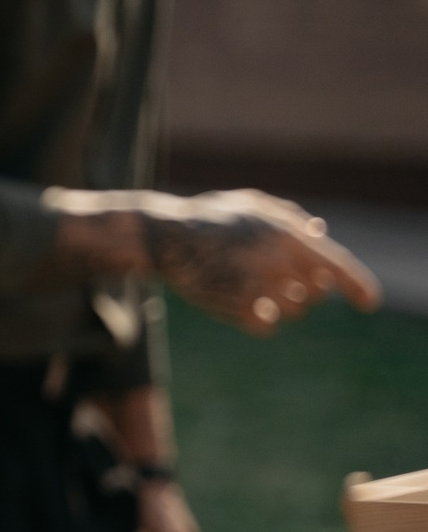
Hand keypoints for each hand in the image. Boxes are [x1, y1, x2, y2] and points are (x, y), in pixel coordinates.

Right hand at [137, 190, 379, 332]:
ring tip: (255, 292)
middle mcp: (275, 260)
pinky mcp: (234, 306)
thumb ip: (291, 217)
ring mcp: (255, 285)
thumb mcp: (252, 204)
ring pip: (292, 313)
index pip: (334, 265)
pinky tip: (243, 307)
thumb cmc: (207, 217)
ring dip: (280, 308)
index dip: (357, 285)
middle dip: (304, 293)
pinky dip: (260, 321)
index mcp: (286, 233)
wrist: (162, 237)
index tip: (370, 303)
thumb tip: (322, 232)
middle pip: (314, 294)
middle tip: (281, 285)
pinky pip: (265, 326)